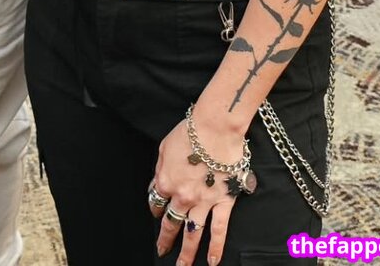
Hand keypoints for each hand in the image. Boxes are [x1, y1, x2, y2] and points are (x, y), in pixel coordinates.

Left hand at [150, 119, 242, 265]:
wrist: (215, 126)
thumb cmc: (191, 130)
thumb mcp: (165, 147)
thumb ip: (160, 169)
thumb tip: (157, 183)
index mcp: (165, 182)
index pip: (156, 203)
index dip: (156, 209)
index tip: (158, 213)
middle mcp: (182, 197)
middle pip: (171, 224)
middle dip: (165, 240)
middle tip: (162, 251)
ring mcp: (203, 202)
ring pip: (192, 234)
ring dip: (187, 253)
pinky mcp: (223, 201)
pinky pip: (220, 230)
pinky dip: (217, 247)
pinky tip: (214, 260)